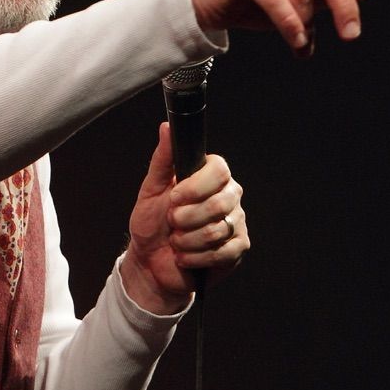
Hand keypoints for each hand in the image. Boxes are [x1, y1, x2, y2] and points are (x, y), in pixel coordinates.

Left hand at [120, 123, 248, 314]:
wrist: (151, 262)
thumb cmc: (152, 223)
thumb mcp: (151, 189)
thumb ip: (162, 159)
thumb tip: (166, 127)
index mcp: (211, 176)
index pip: (219, 169)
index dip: (195, 186)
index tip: (174, 197)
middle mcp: (229, 195)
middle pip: (220, 202)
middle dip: (186, 218)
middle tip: (172, 222)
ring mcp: (237, 222)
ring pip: (218, 230)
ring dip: (186, 240)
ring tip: (176, 241)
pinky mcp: (238, 248)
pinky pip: (223, 252)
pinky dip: (196, 257)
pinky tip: (186, 256)